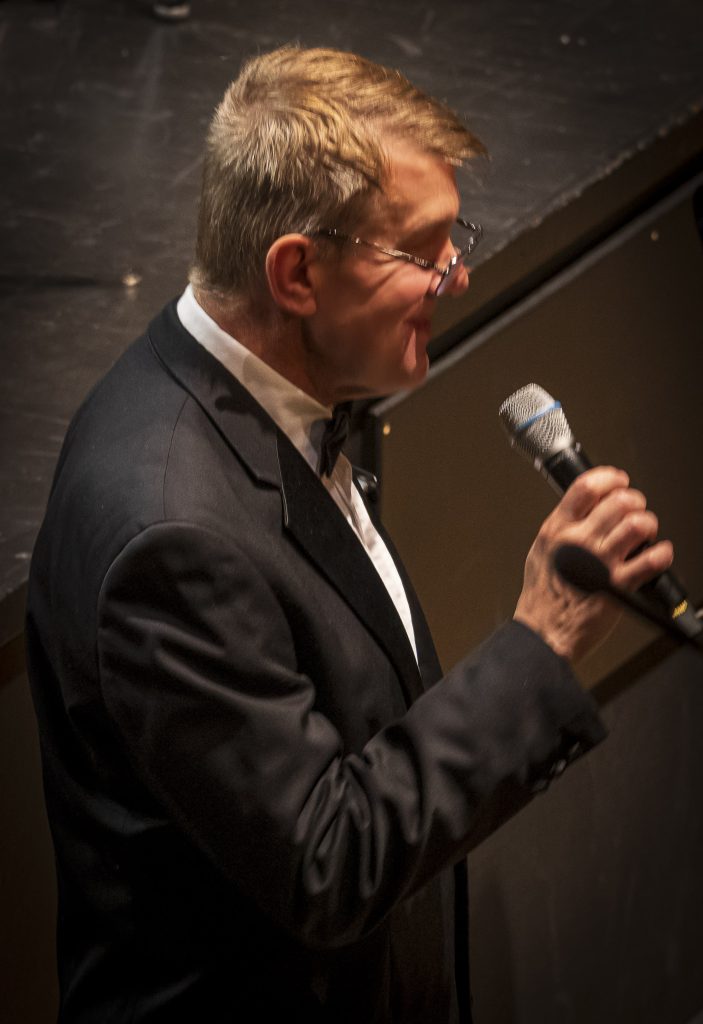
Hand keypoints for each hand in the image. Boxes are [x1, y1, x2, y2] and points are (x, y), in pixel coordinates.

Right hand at [514, 467, 673, 662]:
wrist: (544, 632)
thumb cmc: (542, 596)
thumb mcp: (542, 551)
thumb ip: (562, 527)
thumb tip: (584, 507)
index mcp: (557, 529)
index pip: (586, 487)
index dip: (610, 478)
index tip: (618, 481)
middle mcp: (579, 542)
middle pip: (618, 501)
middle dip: (634, 501)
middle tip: (635, 510)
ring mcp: (600, 563)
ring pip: (637, 525)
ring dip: (648, 523)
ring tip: (645, 531)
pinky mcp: (618, 586)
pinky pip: (652, 561)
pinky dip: (663, 553)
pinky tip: (658, 554)